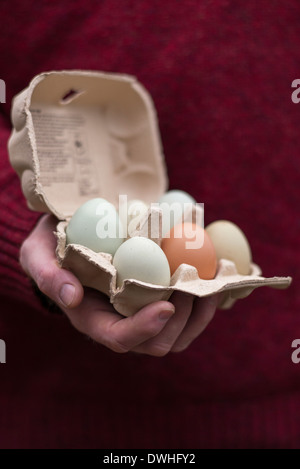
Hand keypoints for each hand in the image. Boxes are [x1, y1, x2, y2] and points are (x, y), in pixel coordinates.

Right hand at [20, 214, 218, 355]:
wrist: (73, 237)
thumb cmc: (52, 246)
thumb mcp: (37, 253)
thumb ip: (47, 274)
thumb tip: (71, 297)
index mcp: (92, 318)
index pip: (120, 338)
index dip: (144, 328)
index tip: (167, 304)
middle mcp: (121, 322)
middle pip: (159, 343)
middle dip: (183, 317)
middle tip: (194, 281)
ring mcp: (143, 314)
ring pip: (181, 333)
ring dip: (202, 310)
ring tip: (216, 278)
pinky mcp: (160, 300)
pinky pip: (191, 313)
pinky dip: (208, 298)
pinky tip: (218, 275)